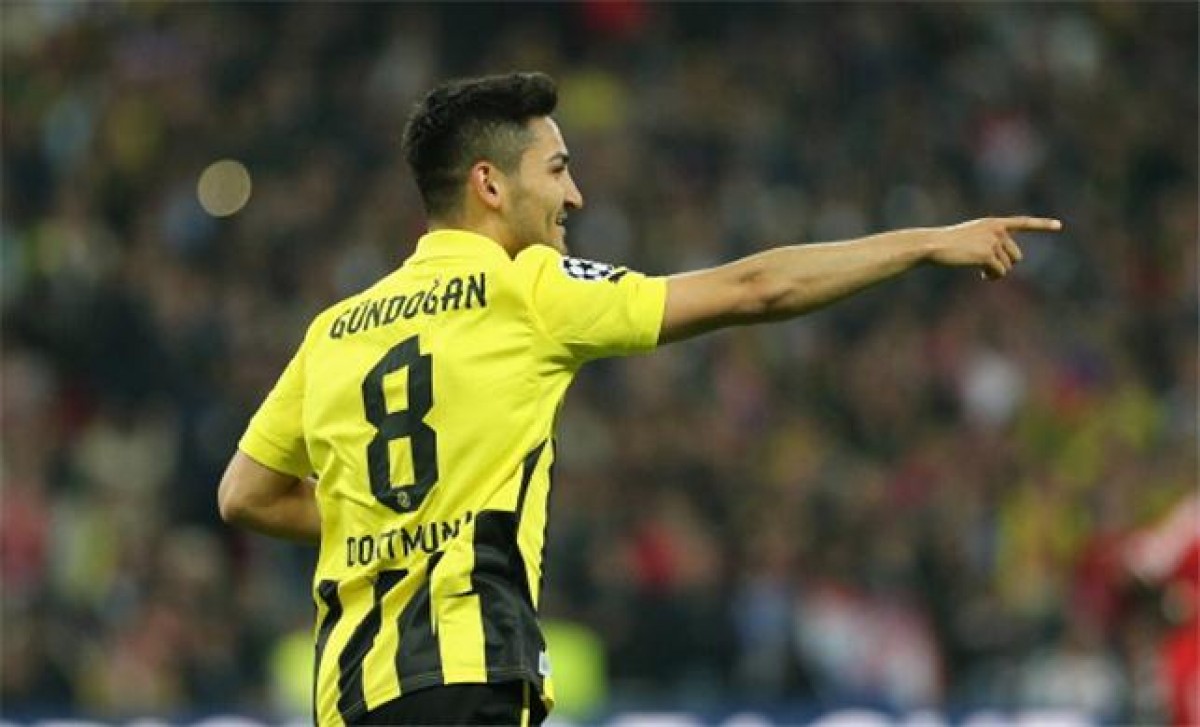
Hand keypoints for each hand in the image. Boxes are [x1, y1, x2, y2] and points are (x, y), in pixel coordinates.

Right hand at [928, 216, 1062, 279]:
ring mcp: (993, 241)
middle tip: (987, 269)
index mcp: (994, 223)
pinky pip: (999, 272)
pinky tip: (980, 274)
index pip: (1023, 223)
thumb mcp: (971, 238)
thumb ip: (990, 244)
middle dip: (1004, 265)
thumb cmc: (948, 244)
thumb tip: (1002, 264)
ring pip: (1008, 266)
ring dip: (997, 272)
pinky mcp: (987, 254)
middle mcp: (997, 230)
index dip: (1042, 225)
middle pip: (1016, 256)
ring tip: (982, 272)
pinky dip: (991, 276)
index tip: (1059, 226)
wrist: (934, 245)